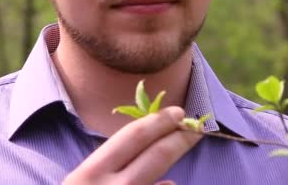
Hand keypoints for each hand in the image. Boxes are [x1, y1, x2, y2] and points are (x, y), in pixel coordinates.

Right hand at [63, 106, 201, 184]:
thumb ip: (111, 171)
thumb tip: (159, 169)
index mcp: (90, 174)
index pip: (133, 137)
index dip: (159, 122)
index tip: (178, 113)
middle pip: (157, 157)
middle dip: (181, 140)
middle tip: (197, 129)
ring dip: (176, 171)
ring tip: (183, 155)